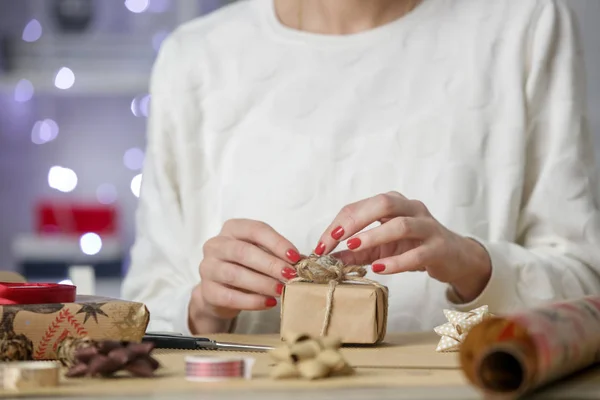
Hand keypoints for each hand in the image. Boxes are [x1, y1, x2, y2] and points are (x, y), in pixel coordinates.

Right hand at [188, 219, 299, 333]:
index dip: (277, 243)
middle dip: (270, 264)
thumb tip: (303, 262)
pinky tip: (269, 302)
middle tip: (290, 276)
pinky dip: (252, 301)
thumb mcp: (262, 255)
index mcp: (232, 229)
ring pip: (235, 274)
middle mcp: (216, 245)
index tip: (294, 257)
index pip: (255, 230)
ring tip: (281, 290)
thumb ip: (279, 256)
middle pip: (243, 252)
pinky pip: (230, 297)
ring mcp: (208, 268)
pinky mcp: (207, 291)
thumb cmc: (246, 267)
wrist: (221, 293)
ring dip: (262, 283)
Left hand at [314, 192, 491, 301]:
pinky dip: (397, 261)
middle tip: (336, 238)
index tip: (322, 243)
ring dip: (375, 235)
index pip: (361, 206)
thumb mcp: (381, 249)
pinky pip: (417, 253)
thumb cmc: (414, 247)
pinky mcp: (439, 247)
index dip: (339, 223)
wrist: (455, 258)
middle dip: (356, 220)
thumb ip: (356, 252)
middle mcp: (411, 208)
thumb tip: (329, 258)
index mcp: (394, 204)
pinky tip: (380, 268)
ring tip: (354, 248)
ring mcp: (427, 227)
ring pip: (402, 224)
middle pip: (383, 203)